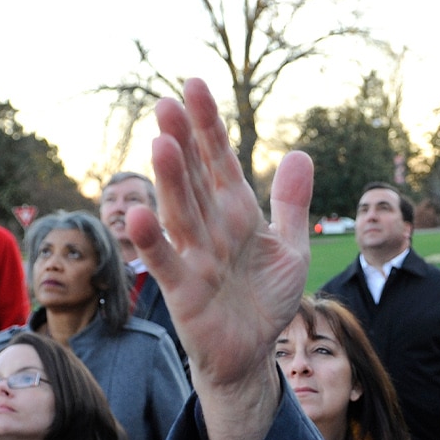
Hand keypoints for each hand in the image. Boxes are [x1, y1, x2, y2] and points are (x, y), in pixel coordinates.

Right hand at [126, 79, 314, 439]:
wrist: (251, 354)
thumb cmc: (264, 299)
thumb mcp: (290, 248)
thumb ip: (291, 203)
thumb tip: (299, 154)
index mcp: (236, 214)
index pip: (221, 162)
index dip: (209, 127)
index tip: (195, 85)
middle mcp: (211, 230)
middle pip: (195, 180)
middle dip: (183, 143)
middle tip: (167, 103)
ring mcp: (195, 259)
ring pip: (181, 214)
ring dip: (170, 182)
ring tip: (161, 144)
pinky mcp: (185, 293)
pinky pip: (168, 264)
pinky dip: (154, 241)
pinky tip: (139, 212)